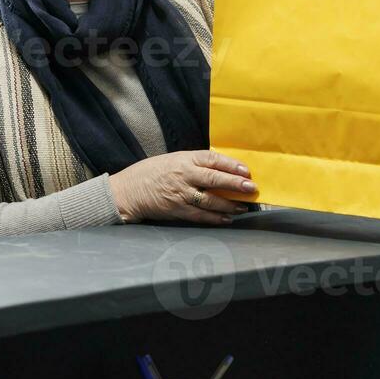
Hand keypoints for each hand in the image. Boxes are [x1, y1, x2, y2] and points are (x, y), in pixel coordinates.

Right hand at [110, 150, 256, 225]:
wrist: (128, 190)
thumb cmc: (152, 172)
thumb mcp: (174, 159)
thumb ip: (196, 163)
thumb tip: (222, 169)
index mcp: (184, 159)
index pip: (212, 159)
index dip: (231, 165)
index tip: (246, 171)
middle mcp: (183, 175)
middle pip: (214, 179)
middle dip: (235, 185)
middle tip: (251, 188)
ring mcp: (180, 194)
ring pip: (210, 201)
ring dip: (229, 205)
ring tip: (243, 206)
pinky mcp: (176, 210)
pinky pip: (200, 216)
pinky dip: (215, 218)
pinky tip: (227, 218)